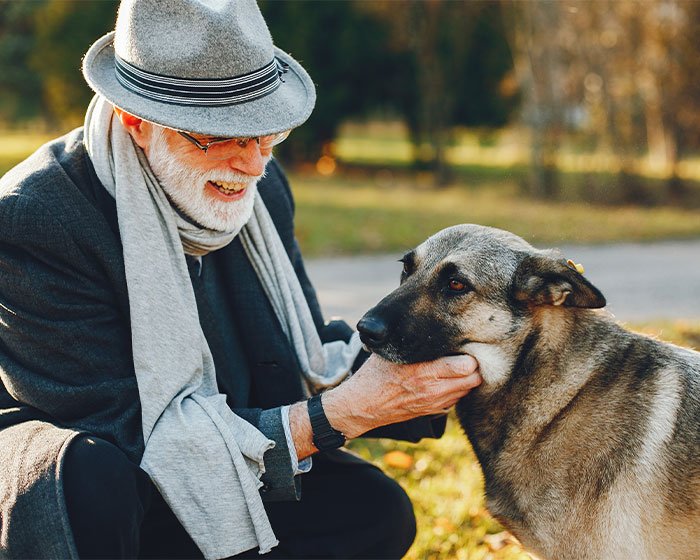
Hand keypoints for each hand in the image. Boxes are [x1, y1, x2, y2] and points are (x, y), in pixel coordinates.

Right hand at [322, 353, 480, 438]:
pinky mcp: (433, 411)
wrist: (363, 404)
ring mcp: (435, 402)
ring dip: (467, 378)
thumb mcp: (392, 352)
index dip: (470, 354)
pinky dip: (458, 389)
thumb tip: (429, 319)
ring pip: (468, 389)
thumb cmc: (375, 374)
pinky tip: (447, 380)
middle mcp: (434, 389)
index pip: (467, 365)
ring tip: (458, 366)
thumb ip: (413, 341)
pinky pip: (457, 399)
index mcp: (425, 371)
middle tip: (466, 354)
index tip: (464, 344)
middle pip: (473, 378)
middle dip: (474, 366)